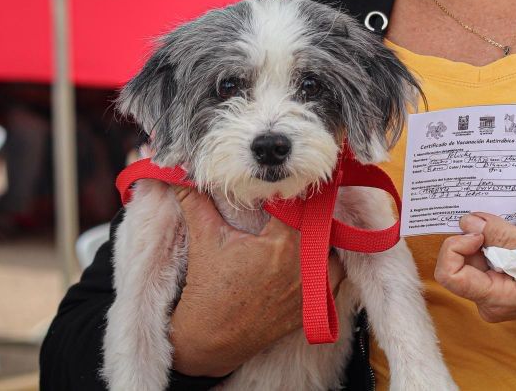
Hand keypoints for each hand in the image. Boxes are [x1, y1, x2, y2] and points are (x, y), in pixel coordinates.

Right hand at [168, 187, 345, 376]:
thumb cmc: (208, 290)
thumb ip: (197, 202)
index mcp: (281, 243)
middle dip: (310, 212)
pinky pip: (333, 275)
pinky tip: (312, 253)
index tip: (289, 183)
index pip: (300, 205)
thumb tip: (181, 174)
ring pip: (331, 248)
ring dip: (322, 236)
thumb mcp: (204, 240)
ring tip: (308, 225)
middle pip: (320, 224)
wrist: (210, 341)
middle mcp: (303, 265)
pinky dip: (326, 262)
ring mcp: (312, 287)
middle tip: (299, 200)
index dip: (295, 192)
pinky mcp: (313, 305)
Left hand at [433, 213, 515, 329]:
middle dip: (475, 236)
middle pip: (458, 263)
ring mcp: (497, 294)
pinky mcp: (504, 284)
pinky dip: (496, 241)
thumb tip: (469, 222)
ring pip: (471, 257)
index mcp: (501, 299)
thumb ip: (507, 238)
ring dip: (488, 237)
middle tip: (504, 222)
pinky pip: (486, 258)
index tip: (482, 229)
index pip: (451, 276)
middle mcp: (493, 301)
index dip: (458, 246)